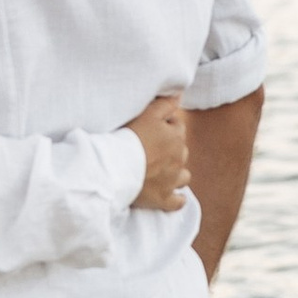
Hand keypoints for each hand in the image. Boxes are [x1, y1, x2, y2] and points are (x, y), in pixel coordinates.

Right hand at [126, 93, 188, 211]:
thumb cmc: (128, 139)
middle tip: (151, 148)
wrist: (114, 168)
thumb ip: (165, 103)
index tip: (150, 128)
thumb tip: (179, 95)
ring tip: (160, 171)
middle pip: (181, 151)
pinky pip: (178, 201)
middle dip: (170, 149)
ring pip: (183, 176)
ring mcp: (172, 181)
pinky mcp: (164, 199)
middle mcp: (178, 159)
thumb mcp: (147, 114)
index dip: (165, 125)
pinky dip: (175, 198)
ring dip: (175, 173)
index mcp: (175, 137)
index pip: (177, 126)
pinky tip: (169, 195)